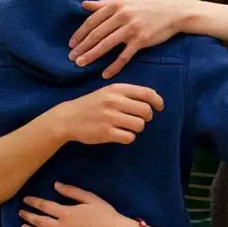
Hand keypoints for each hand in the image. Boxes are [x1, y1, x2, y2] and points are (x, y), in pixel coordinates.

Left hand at [20, 182, 139, 226]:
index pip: (44, 206)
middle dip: (28, 216)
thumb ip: (71, 191)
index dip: (33, 202)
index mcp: (66, 213)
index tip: (25, 200)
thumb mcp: (90, 198)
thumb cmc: (105, 213)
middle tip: (20, 213)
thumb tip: (55, 185)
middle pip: (39, 221)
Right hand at [49, 83, 163, 145]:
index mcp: (117, 89)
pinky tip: (120, 134)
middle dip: (147, 118)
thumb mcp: (108, 92)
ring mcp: (110, 117)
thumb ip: (128, 94)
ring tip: (127, 127)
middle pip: (146, 111)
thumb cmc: (92, 104)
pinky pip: (129, 137)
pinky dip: (128, 137)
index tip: (159, 107)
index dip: (157, 101)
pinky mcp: (106, 132)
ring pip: (139, 125)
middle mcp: (114, 101)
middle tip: (139, 120)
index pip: (147, 93)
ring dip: (136, 128)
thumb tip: (153, 97)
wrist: (68, 117)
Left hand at [69, 0, 194, 78]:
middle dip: (82, 47)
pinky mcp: (141, 41)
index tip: (72, 44)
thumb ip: (104, 3)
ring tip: (80, 64)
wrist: (172, 12)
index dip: (80, 33)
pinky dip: (114, 67)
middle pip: (96, 34)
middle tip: (71, 57)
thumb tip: (84, 5)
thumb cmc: (147, 5)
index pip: (92, 21)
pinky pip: (124, 56)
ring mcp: (131, 29)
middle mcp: (122, 15)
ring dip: (92, 56)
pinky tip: (105, 74)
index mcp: (116, 5)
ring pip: (106, 45)